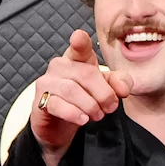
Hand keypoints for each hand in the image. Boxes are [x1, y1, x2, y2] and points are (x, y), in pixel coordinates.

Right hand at [29, 30, 132, 156]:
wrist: (58, 127)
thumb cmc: (81, 102)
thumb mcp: (103, 90)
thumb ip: (117, 84)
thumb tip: (123, 89)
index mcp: (77, 59)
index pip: (80, 47)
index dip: (80, 42)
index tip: (79, 37)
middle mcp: (61, 66)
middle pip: (86, 74)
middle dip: (104, 93)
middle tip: (110, 108)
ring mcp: (49, 82)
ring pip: (71, 90)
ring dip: (90, 105)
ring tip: (97, 115)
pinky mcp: (41, 100)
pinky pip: (58, 105)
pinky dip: (73, 113)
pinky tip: (82, 120)